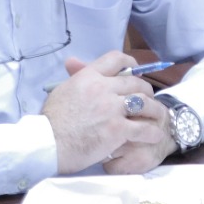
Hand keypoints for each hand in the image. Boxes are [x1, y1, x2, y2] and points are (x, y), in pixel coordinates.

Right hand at [42, 52, 171, 173]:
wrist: (46, 144)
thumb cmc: (50, 121)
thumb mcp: (62, 91)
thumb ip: (76, 79)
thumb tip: (76, 65)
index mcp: (88, 77)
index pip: (116, 59)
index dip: (130, 64)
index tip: (136, 72)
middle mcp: (103, 88)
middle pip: (136, 82)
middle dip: (145, 90)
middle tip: (148, 98)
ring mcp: (112, 108)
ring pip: (144, 103)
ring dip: (154, 109)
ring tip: (157, 116)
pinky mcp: (117, 129)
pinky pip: (143, 128)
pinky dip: (152, 132)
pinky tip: (155, 135)